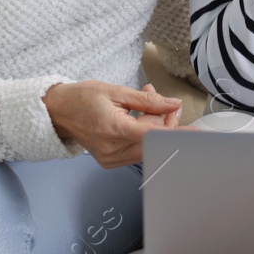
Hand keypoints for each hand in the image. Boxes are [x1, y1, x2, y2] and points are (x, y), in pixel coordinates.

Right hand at [42, 80, 181, 168]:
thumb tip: (174, 104)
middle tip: (164, 102)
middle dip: (165, 122)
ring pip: (148, 147)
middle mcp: (112, 149)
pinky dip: (143, 135)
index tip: (196, 133)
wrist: (56, 111)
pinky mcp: (110, 161)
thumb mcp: (116, 91)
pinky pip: (137, 150)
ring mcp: (110, 158)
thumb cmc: (81, 98)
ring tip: (145, 105)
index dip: (177, 133)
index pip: (154, 135)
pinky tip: (137, 118)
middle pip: (154, 142)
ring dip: (154, 127)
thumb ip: (148, 100)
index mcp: (114, 129)